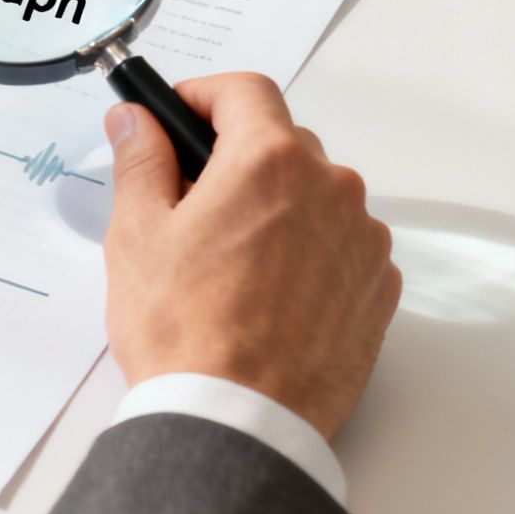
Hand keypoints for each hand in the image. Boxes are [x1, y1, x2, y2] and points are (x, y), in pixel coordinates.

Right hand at [101, 73, 398, 438]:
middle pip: (281, 143)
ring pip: (313, 196)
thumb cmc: (186, 333)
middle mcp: (331, 189)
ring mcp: (362, 240)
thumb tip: (137, 120)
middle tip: (188, 203)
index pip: (244, 90)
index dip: (203, 96)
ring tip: (227, 262)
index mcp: (269, 162)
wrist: (239, 422)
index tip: (178, 118)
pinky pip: (339, 245)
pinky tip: (264, 293)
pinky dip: (306, 252)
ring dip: (275, 207)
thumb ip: (141, 160)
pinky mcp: (377, 288)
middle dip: (235, 159)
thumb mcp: (137, 235)